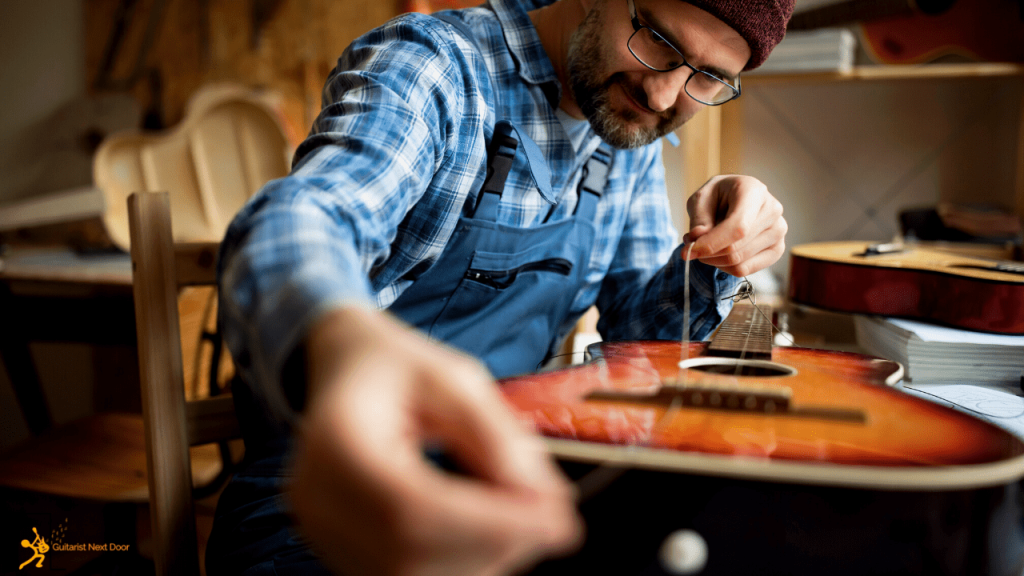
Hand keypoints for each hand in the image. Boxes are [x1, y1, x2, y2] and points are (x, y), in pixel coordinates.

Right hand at [287, 306, 581, 575]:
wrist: (347, 372)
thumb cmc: (399, 369)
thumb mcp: (456, 378)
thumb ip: (497, 436)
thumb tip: (543, 499)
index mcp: (337, 439)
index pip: (411, 507)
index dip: (490, 524)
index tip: (559, 518)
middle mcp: (317, 496)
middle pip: (409, 554)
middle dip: (496, 545)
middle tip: (554, 519)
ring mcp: (324, 532)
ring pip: (410, 575)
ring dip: (483, 560)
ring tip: (524, 517)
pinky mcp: (341, 551)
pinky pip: (406, 574)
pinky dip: (461, 562)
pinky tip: (491, 530)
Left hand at [682, 174, 786, 276]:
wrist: (735, 198)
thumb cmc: (718, 196)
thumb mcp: (701, 199)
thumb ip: (699, 219)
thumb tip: (698, 239)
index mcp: (754, 191)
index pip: (737, 227)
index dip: (711, 244)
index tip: (687, 251)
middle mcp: (772, 210)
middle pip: (735, 248)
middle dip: (706, 253)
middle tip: (689, 245)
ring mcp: (778, 232)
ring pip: (738, 262)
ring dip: (712, 260)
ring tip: (703, 244)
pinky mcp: (777, 249)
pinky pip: (745, 270)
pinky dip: (724, 267)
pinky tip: (717, 254)